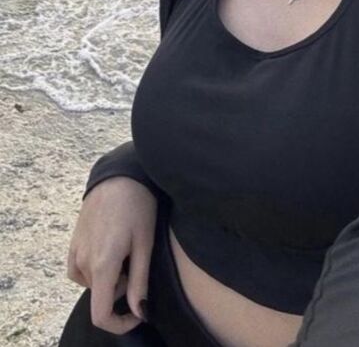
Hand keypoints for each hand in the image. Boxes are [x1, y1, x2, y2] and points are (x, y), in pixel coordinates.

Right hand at [66, 176, 157, 333]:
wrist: (118, 175)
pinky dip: (97, 269)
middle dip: (122, 288)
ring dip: (111, 277)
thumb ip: (140, 281)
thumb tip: (140, 312)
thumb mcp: (145, 243)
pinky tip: (112, 249)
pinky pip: (81, 270)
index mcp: (102, 265)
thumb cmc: (137, 205)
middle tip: (138, 259)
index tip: (138, 313)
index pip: (101, 314)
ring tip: (127, 249)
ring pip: (93, 283)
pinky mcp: (72, 243)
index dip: (120, 324)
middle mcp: (83, 262)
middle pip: (102, 295)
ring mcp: (74, 252)